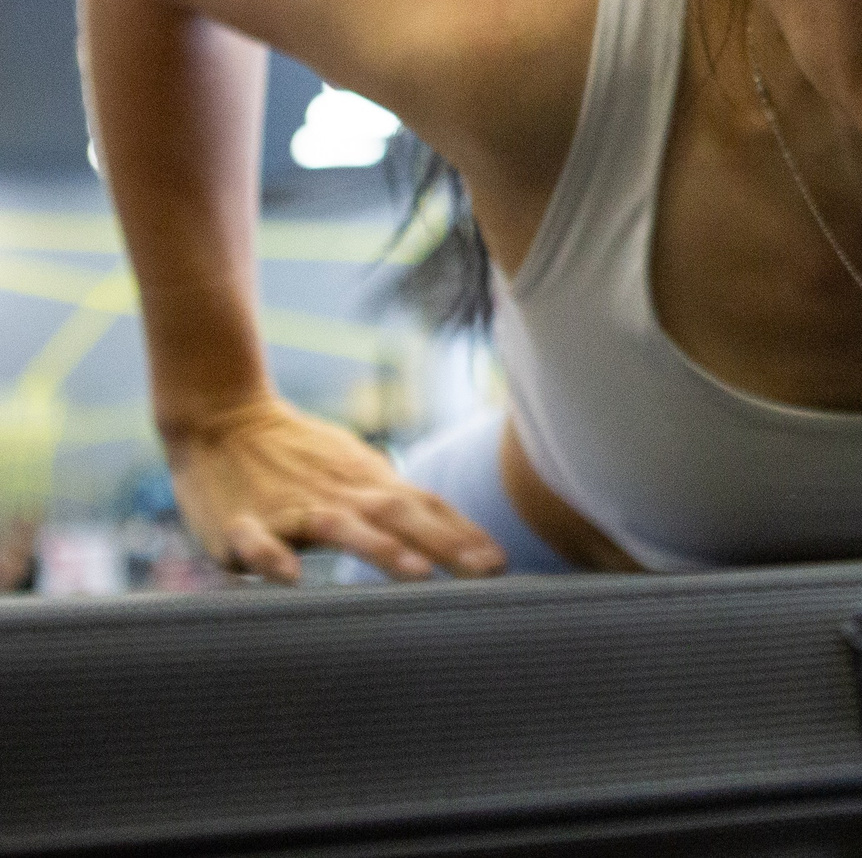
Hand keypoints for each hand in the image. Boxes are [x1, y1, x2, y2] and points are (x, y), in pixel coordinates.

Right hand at [164, 394, 505, 582]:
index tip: (501, 565)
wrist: (222, 419)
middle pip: (402, 517)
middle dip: (446, 545)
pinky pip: (258, 544)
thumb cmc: (299, 456)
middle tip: (484, 572)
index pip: (428, 508)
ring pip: (342, 529)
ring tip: (417, 574)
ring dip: (382, 550)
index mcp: (369, 485)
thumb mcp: (358, 471)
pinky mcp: (241, 525)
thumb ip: (400, 503)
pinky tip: (292, 579)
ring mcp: (292, 509)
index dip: (465, 535)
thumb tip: (459, 537)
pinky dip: (273, 559)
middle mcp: (341, 496)